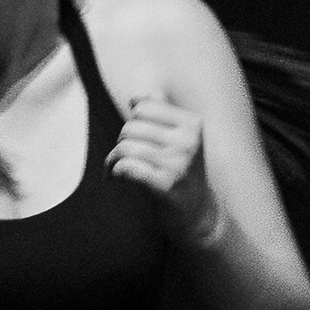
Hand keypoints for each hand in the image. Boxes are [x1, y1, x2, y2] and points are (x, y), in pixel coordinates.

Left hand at [109, 95, 218, 238]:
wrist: (198, 213)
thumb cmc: (182, 172)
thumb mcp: (179, 139)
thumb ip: (161, 114)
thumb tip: (136, 97)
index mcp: (193, 124)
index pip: (144, 106)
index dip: (131, 121)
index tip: (130, 137)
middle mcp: (188, 141)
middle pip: (131, 127)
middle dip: (120, 142)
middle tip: (119, 158)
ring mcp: (178, 164)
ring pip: (125, 147)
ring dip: (112, 160)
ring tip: (113, 170)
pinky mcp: (166, 185)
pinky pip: (127, 167)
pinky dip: (115, 172)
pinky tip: (115, 178)